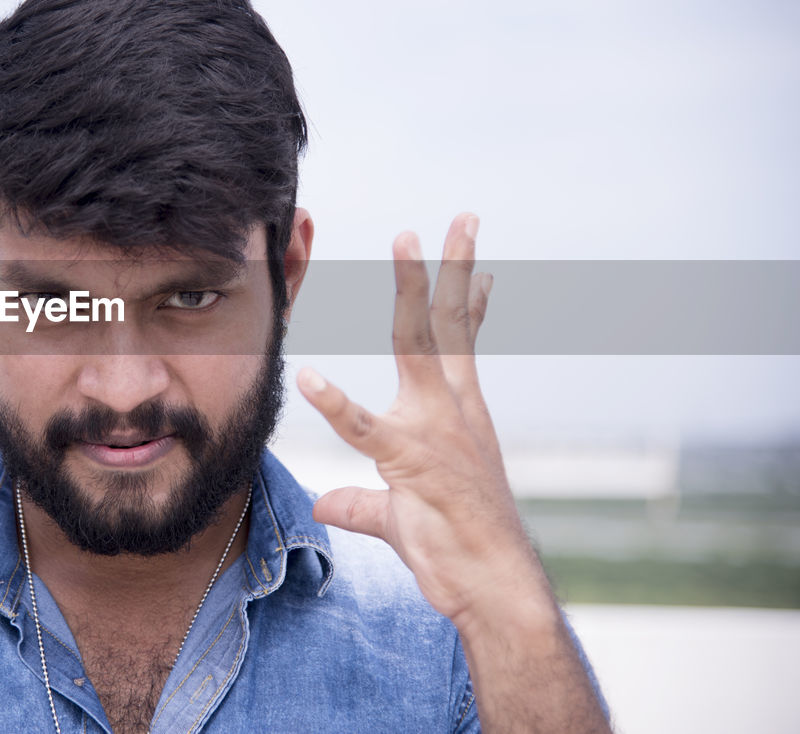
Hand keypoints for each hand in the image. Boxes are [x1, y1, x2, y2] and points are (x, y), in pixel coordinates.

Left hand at [298, 213, 547, 628]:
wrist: (495, 589)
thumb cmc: (459, 551)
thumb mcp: (400, 517)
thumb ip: (360, 503)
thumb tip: (327, 502)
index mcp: (461, 415)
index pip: (465, 347)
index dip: (471, 303)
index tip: (480, 268)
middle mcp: (455, 410)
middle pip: (452, 326)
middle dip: (453, 269)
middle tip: (460, 218)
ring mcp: (437, 430)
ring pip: (421, 346)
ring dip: (412, 291)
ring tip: (405, 243)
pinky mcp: (412, 463)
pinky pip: (366, 427)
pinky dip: (336, 402)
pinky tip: (310, 376)